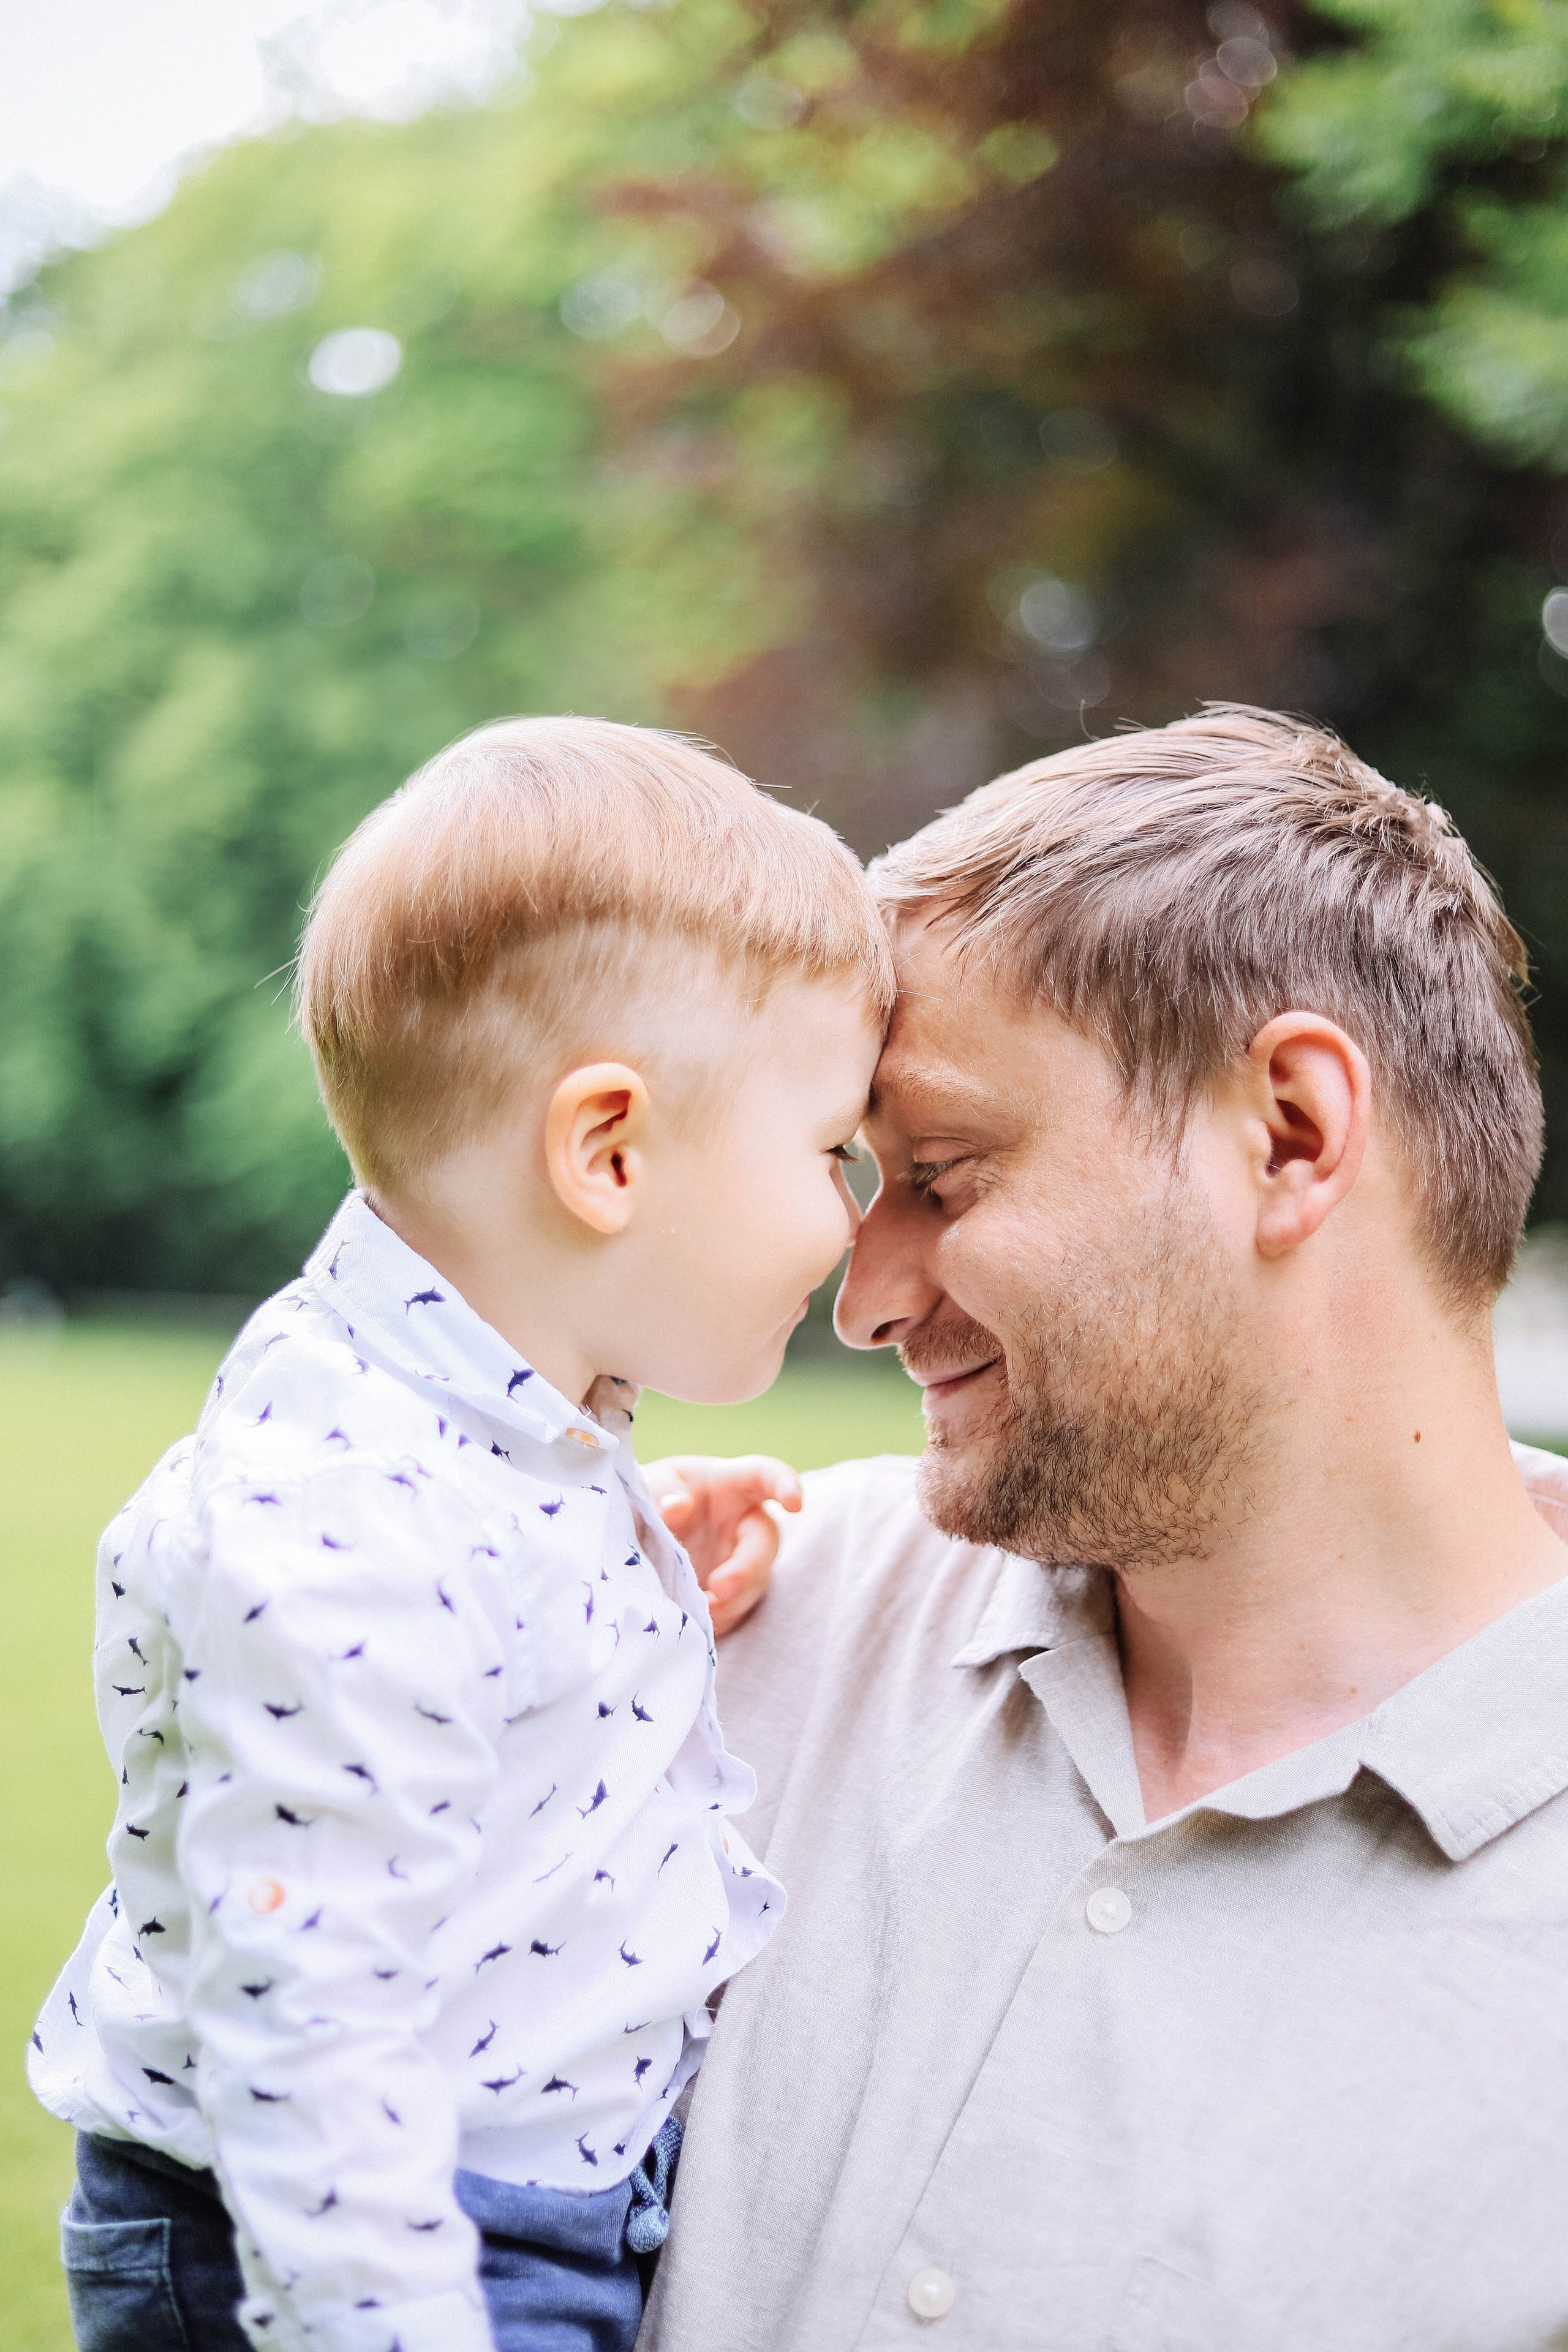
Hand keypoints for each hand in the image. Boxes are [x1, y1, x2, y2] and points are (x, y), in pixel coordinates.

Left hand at [644, 1455, 802, 1638]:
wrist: (642, 1538)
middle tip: (720, 1589)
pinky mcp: (733, 1595)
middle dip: (748, 1568)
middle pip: (764, 1543)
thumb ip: (660, 1490)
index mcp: (730, 1484)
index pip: (765, 1475)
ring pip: (753, 1583)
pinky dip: (718, 1619)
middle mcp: (744, 1523)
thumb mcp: (650, 1483)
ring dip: (730, 1603)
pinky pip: (735, 1611)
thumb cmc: (655, 1497)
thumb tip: (676, 1507)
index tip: (795, 1503)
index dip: (785, 1485)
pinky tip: (693, 1621)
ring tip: (700, 1613)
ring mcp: (742, 1561)